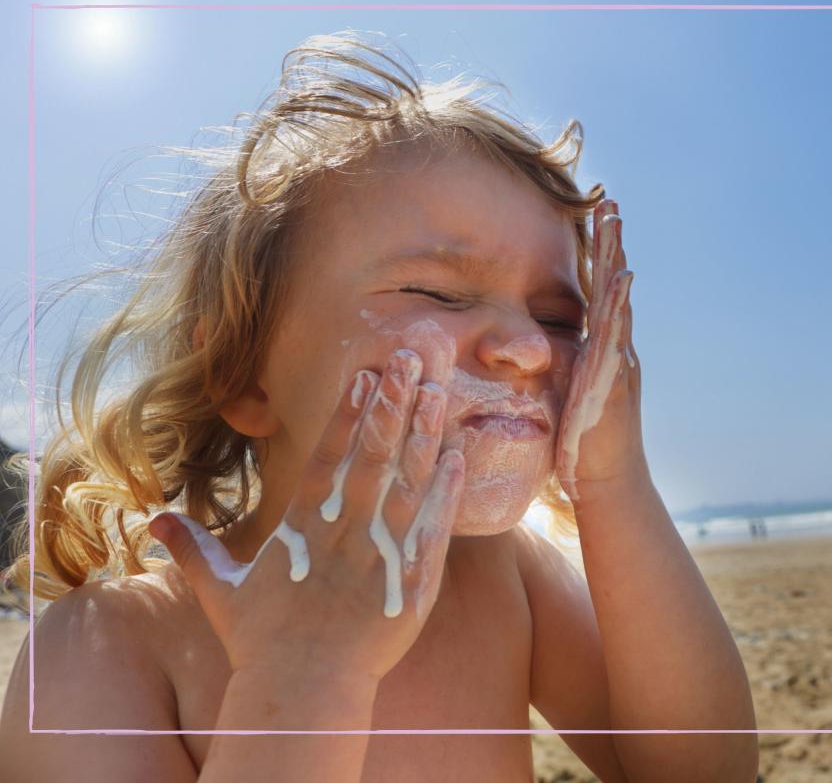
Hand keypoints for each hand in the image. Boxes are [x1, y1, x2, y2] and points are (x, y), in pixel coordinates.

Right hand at [148, 346, 464, 681]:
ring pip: (407, 481)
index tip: (364, 374)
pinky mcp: (412, 581)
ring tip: (438, 391)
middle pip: (373, 455)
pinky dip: (447, 492)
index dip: (348, 412)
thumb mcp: (220, 591)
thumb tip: (153, 521)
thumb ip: (193, 550)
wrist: (302, 691)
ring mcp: (380, 553)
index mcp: (303, 526)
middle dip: (391, 403)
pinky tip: (459, 457)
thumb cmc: (261, 642)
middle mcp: (343, 530)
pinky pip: (434, 527)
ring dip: (423, 434)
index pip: (329, 455)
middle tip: (411, 359)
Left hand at [556, 198, 648, 502]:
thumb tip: (531, 352)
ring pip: (618, 300)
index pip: (598, 293)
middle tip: (607, 200)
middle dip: (610, 242)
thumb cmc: (579, 446)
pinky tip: (621, 275)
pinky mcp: (616, 379)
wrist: (606, 484)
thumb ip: (555, 370)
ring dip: (616, 258)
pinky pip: (617, 333)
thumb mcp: (564, 396)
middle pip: (612, 285)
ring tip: (614, 221)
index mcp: (600, 350)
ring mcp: (619, 361)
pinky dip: (620, 303)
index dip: (597, 256)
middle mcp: (616, 349)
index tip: (594, 218)